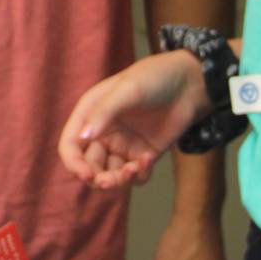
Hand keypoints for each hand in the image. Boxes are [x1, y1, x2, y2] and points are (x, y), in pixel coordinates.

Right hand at [57, 51, 205, 189]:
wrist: (190, 83)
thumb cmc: (155, 78)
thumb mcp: (127, 89)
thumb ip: (104, 112)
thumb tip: (82, 137)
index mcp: (91, 113)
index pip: (70, 145)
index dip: (74, 164)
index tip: (86, 175)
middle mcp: (103, 132)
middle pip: (89, 166)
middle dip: (97, 178)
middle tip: (110, 181)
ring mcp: (123, 145)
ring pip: (110, 176)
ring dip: (118, 180)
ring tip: (134, 170)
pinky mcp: (143, 155)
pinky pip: (135, 176)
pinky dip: (139, 175)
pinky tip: (148, 159)